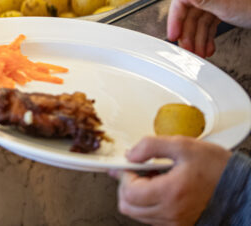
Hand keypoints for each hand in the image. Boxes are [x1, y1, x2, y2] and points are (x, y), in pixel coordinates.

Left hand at [113, 136, 228, 225]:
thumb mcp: (183, 145)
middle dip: (127, 186)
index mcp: (170, 193)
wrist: (239, 186)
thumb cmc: (218, 168)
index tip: (128, 165)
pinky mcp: (180, 224)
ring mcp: (175, 221)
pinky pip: (153, 218)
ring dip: (138, 195)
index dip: (124, 175)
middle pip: (129, 206)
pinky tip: (161, 188)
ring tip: (153, 179)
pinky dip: (149, 204)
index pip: (129, 192)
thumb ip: (150, 146)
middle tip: (138, 171)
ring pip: (139, 214)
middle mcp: (172, 212)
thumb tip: (130, 154)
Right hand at [167, 0, 250, 56]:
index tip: (174, 33)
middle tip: (186, 48)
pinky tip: (207, 46)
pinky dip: (207, 35)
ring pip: (199, 19)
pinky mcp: (223, 6)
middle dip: (188, 32)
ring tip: (197, 52)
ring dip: (197, 37)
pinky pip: (208, 22)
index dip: (175, 17)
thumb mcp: (229, 3)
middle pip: (190, 10)